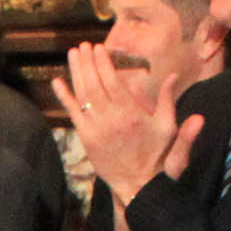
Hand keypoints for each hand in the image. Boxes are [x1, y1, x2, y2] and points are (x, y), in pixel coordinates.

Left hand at [61, 39, 202, 210]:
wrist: (139, 185)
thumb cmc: (156, 155)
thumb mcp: (167, 127)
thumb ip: (168, 100)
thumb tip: (173, 75)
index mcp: (131, 114)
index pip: (112, 81)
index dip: (103, 63)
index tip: (98, 48)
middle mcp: (110, 119)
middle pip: (93, 84)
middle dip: (87, 63)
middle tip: (83, 46)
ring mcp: (95, 129)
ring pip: (82, 96)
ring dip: (75, 73)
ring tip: (73, 54)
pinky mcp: (86, 138)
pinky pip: (73, 114)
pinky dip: (64, 97)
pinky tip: (57, 82)